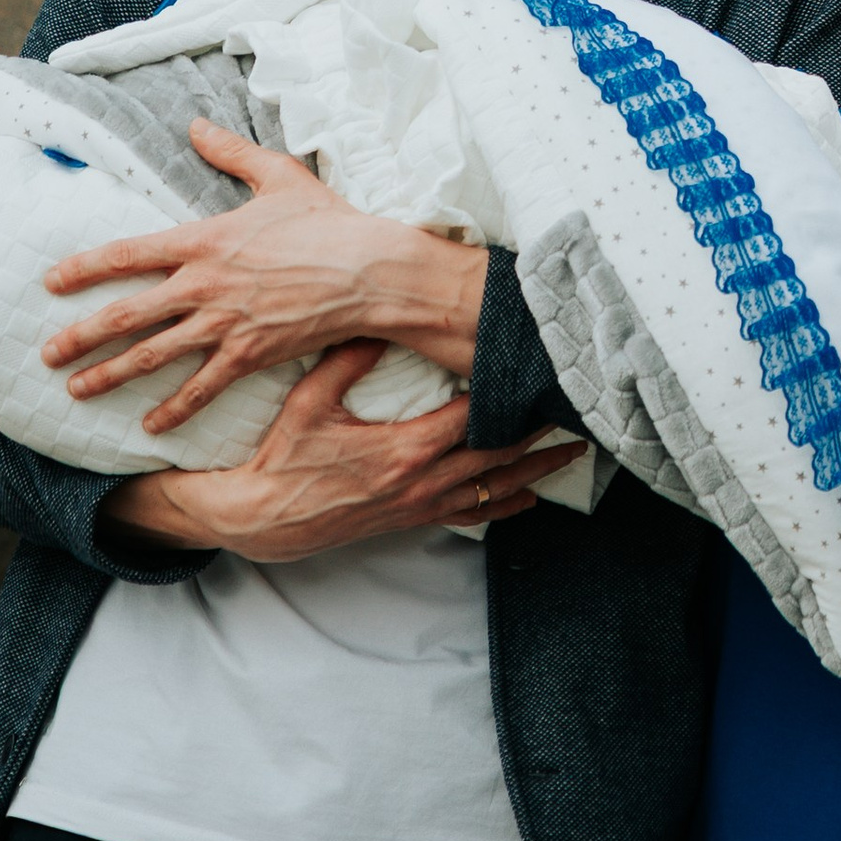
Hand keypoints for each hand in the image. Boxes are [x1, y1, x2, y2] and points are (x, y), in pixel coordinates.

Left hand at [41, 124, 485, 436]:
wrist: (370, 270)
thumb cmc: (327, 219)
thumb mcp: (277, 175)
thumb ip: (230, 152)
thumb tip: (195, 125)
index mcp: (203, 239)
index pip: (127, 254)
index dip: (84, 268)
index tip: (51, 281)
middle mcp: (203, 284)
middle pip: (126, 313)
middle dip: (80, 336)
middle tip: (47, 353)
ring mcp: (223, 323)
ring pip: (152, 355)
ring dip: (109, 374)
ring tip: (76, 390)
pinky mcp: (249, 355)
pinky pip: (201, 388)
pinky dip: (173, 408)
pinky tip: (149, 424)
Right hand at [106, 346, 582, 565]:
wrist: (264, 519)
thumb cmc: (284, 458)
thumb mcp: (309, 400)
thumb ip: (346, 359)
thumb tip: (378, 319)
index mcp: (403, 449)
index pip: (474, 419)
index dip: (509, 398)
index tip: (536, 376)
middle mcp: (421, 482)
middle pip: (499, 458)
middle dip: (539, 436)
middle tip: (576, 414)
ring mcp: (420, 506)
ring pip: (494, 492)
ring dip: (536, 473)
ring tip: (572, 455)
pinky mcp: (412, 521)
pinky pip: (471, 516)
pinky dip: (505, 506)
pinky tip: (529, 499)